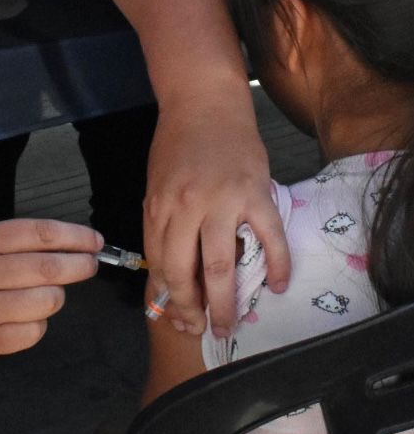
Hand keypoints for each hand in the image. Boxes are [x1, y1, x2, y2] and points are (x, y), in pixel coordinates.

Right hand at [0, 219, 99, 362]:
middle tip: (89, 264)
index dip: (73, 236)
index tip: (94, 240)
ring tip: (45, 294)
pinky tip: (25, 317)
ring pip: (46, 302)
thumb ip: (14, 242)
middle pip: (47, 268)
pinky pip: (33, 332)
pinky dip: (38, 324)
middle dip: (79, 265)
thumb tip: (69, 245)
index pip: (37, 234)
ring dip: (55, 297)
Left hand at [142, 88, 287, 336]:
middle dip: (192, 310)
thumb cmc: (177, 144)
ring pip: (222, 265)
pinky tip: (275, 286)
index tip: (175, 318)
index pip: (159, 263)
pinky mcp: (255, 193)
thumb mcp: (157, 185)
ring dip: (225, 302)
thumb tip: (167, 271)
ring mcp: (222, 201)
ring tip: (229, 325)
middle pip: (186, 272)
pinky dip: (276, 266)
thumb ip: (162, 224)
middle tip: (202, 332)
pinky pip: (269, 238)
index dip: (166, 296)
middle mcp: (186, 208)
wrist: (203, 101)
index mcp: (158, 207)